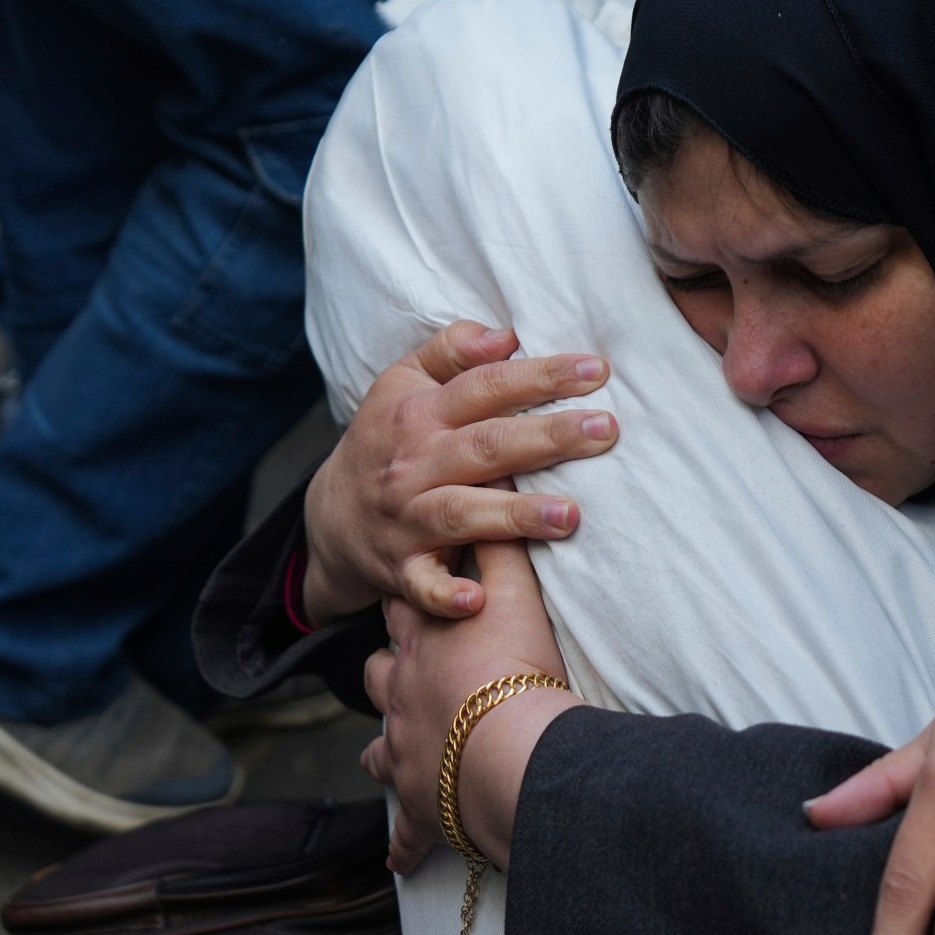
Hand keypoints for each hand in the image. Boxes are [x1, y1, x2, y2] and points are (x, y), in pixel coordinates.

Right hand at [301, 320, 618, 622]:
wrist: (329, 516)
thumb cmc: (386, 438)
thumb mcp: (403, 381)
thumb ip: (452, 350)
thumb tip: (507, 334)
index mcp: (420, 412)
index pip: (486, 387)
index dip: (540, 376)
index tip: (597, 371)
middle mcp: (415, 463)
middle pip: (486, 446)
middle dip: (547, 437)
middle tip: (605, 430)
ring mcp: (408, 517)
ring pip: (463, 513)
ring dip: (515, 516)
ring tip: (570, 515)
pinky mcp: (401, 567)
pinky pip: (422, 584)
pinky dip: (444, 594)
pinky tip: (476, 600)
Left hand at [361, 541, 577, 873]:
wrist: (508, 749)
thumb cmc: (515, 669)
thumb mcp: (516, 593)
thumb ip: (506, 541)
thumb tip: (494, 480)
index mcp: (424, 640)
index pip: (407, 603)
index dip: (409, 592)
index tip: (410, 587)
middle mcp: (402, 692)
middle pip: (379, 673)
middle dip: (388, 670)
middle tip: (401, 671)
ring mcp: (405, 749)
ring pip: (380, 749)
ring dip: (387, 750)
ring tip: (393, 755)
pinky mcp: (421, 804)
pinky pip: (407, 831)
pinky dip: (403, 844)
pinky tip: (399, 859)